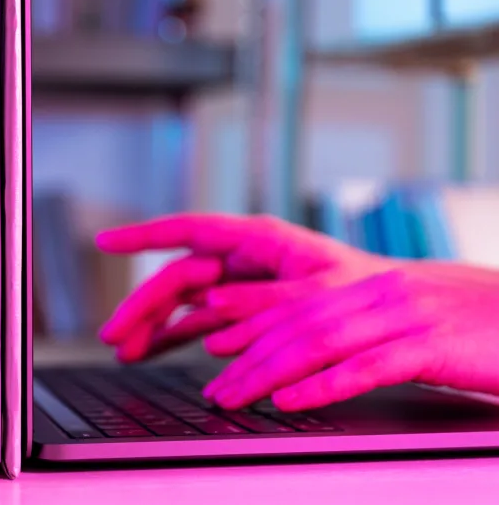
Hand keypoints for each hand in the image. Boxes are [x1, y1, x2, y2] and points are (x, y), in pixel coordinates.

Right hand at [96, 213, 394, 361]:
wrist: (387, 314)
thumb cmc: (363, 290)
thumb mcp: (318, 292)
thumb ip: (265, 301)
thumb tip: (212, 306)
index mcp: (256, 241)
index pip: (188, 231)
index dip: (143, 236)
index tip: (105, 240)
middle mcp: (241, 260)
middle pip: (177, 277)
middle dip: (142, 305)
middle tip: (114, 334)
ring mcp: (239, 287)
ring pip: (182, 303)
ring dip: (153, 325)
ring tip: (127, 351)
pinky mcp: (242, 312)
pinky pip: (200, 322)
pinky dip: (177, 337)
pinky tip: (154, 351)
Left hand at [203, 262, 498, 411]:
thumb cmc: (487, 323)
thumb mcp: (422, 316)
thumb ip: (377, 326)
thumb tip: (336, 353)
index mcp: (377, 284)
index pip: (298, 304)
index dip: (251, 325)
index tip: (216, 348)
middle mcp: (383, 292)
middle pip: (297, 323)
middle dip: (247, 357)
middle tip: (214, 386)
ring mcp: (408, 315)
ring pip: (319, 341)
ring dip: (268, 373)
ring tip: (234, 397)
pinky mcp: (435, 346)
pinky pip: (366, 367)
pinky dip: (322, 386)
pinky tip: (290, 402)